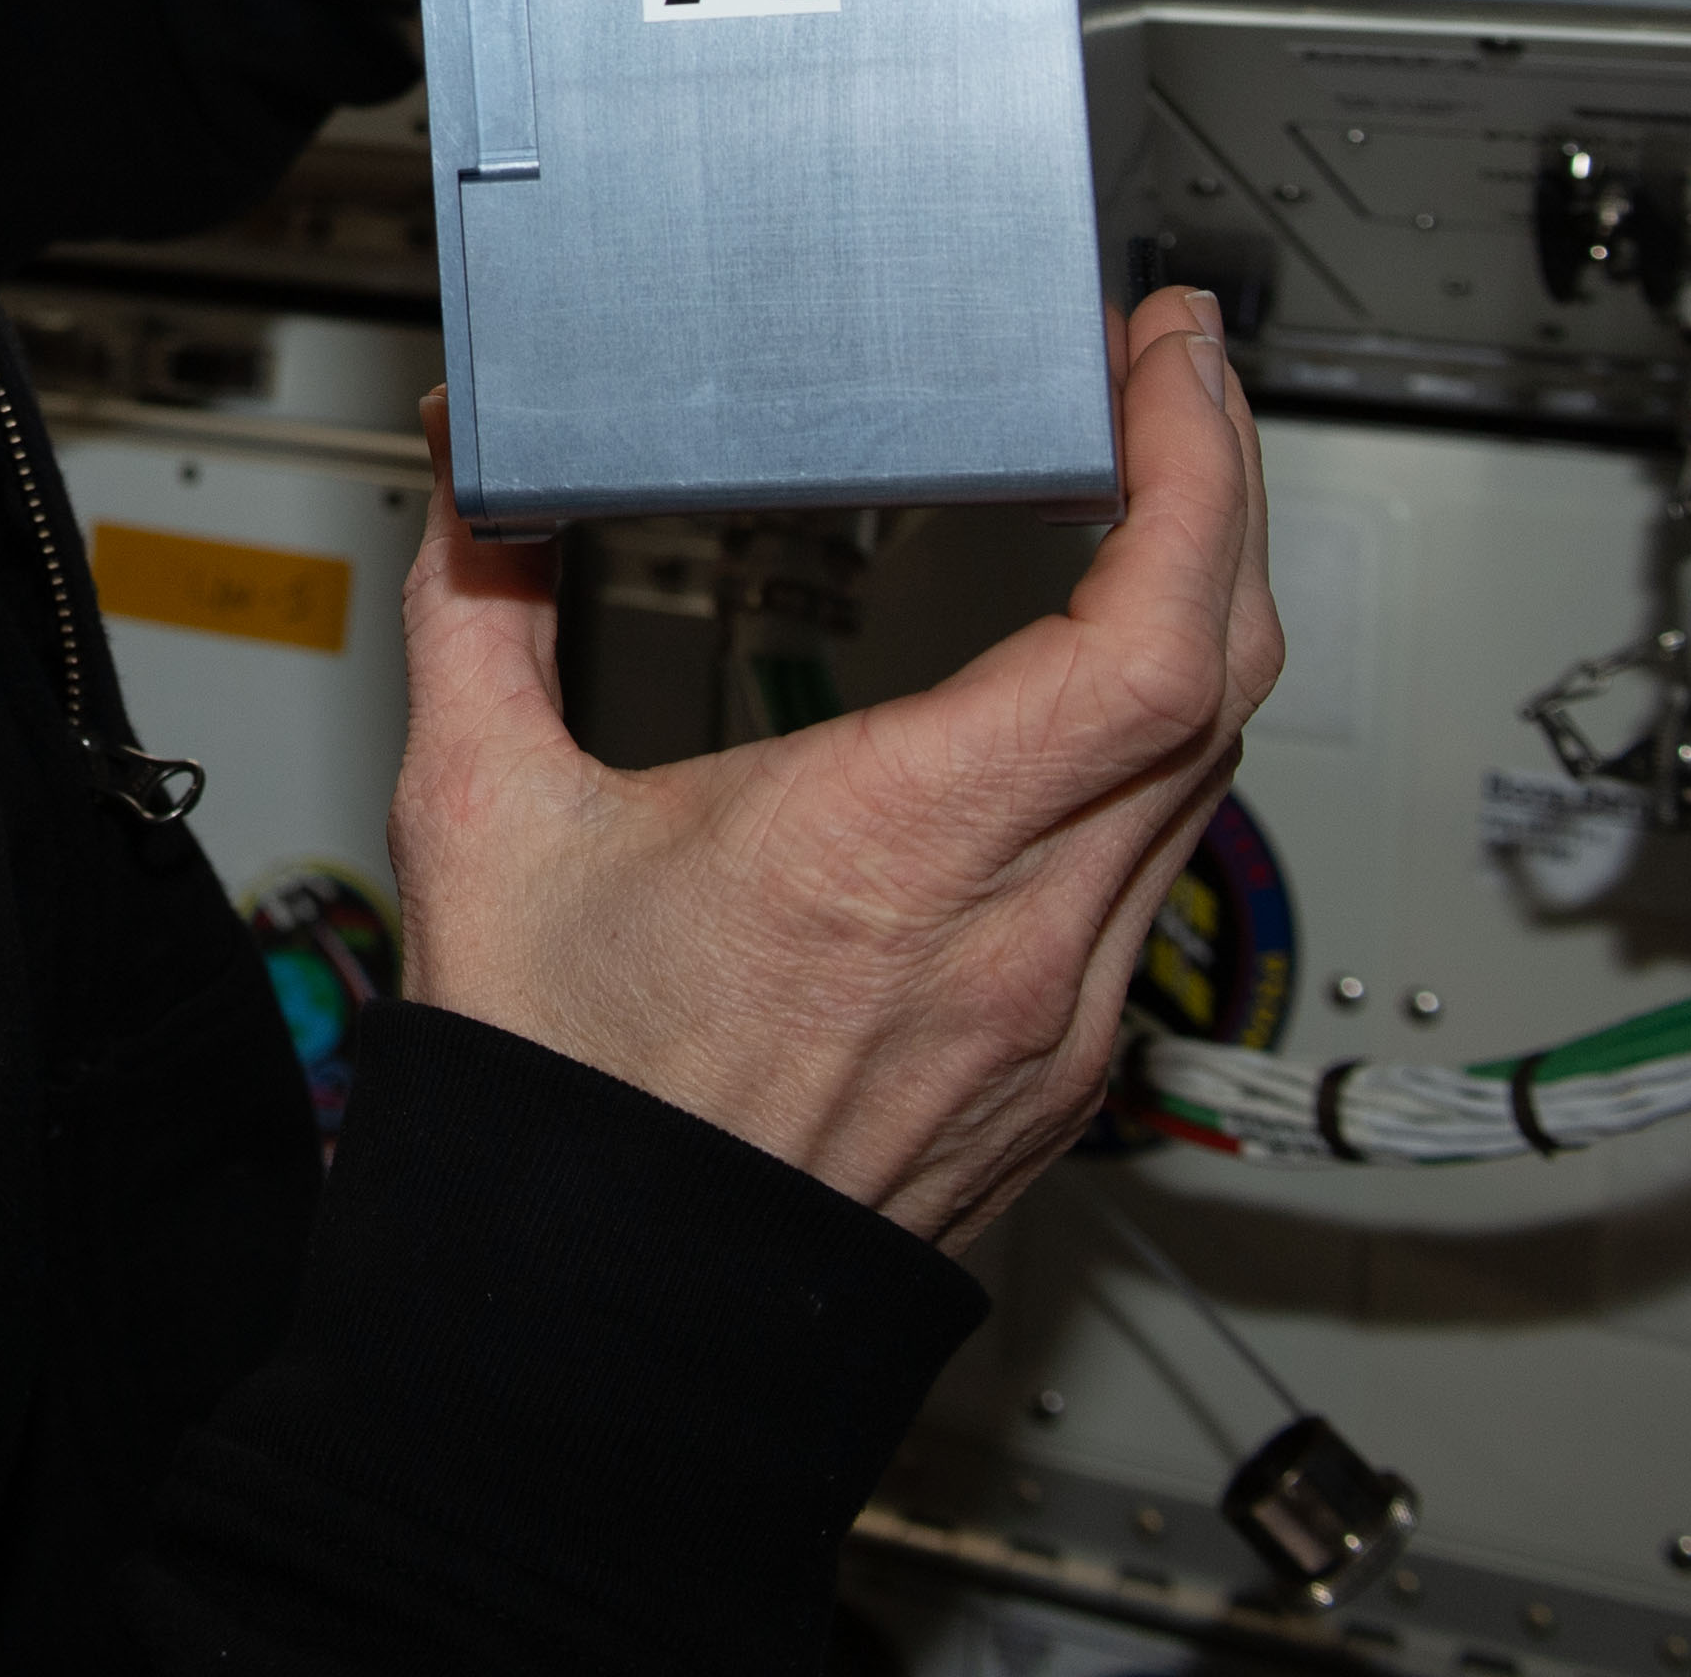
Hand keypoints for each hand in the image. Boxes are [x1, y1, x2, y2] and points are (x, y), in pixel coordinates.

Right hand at [385, 288, 1276, 1251]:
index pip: (1150, 637)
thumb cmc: (556, 1107)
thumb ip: (482, 605)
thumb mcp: (482, 815)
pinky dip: (1154, 751)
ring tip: (1153, 505)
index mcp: (893, 850)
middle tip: (1174, 381)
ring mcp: (1058, 1018)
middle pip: (1221, 680)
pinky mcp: (1058, 1072)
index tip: (1171, 356)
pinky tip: (1096, 699)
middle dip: (1221, 495)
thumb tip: (469, 469)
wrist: (596, 1333)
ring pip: (1207, 779)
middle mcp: (1017, 939)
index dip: (1196, 469)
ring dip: (1199, 622)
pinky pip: (1155, 878)